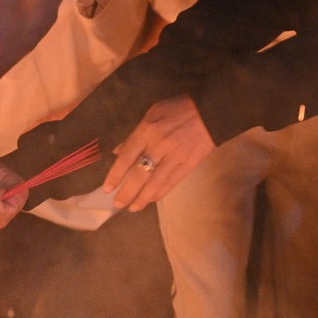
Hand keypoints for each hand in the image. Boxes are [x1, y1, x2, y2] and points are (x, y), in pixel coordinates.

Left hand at [104, 95, 215, 211]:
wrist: (210, 111)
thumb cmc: (177, 109)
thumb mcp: (152, 114)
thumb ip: (135, 135)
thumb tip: (117, 152)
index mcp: (147, 131)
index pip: (126, 157)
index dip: (115, 175)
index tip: (107, 189)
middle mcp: (159, 146)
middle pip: (139, 175)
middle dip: (127, 192)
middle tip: (118, 204)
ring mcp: (175, 157)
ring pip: (155, 183)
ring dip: (142, 198)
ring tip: (133, 208)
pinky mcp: (188, 165)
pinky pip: (171, 183)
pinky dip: (160, 193)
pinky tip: (151, 200)